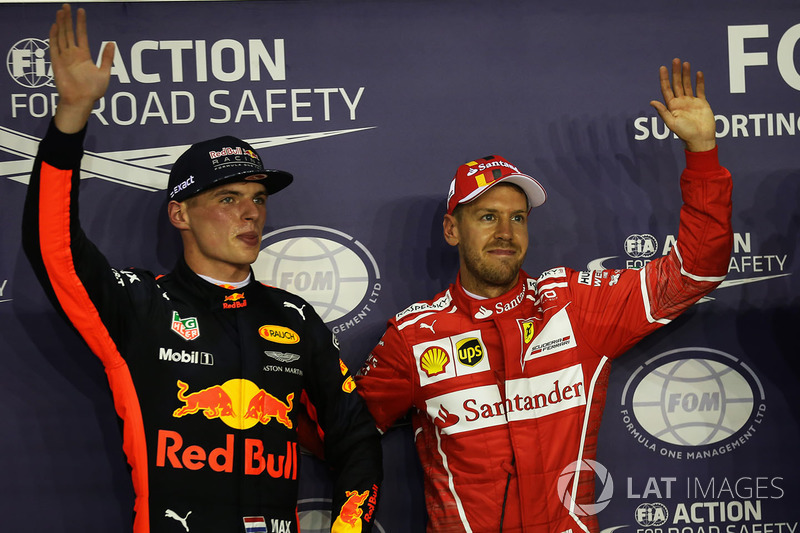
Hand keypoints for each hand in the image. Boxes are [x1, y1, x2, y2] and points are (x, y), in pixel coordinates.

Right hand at [50, 4, 114, 132]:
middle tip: (66, 6)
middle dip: (68, 19)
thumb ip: (107, 58)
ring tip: (61, 11)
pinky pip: (54, 47)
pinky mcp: (57, 62)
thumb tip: (111, 43)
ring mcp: (64, 57)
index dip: (81, 23)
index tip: (81, 11)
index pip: (81, 35)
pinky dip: (54, 36)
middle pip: (69, 33)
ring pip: (61, 37)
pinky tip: (55, 26)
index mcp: (84, 56)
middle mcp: (73, 55)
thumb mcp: (104, 72)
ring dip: (61, 24)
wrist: (81, 101)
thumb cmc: (92, 91)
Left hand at [650, 58, 716, 151]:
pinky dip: (699, 82)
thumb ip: (663, 112)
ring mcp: (691, 102)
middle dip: (676, 72)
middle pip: (677, 84)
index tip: (662, 68)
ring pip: (688, 85)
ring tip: (685, 63)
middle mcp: (680, 102)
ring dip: (686, 74)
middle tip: (675, 60)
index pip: (666, 89)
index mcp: (672, 106)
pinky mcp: (702, 103)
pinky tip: (698, 73)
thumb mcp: (671, 123)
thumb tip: (652, 102)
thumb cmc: (685, 133)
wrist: (701, 139)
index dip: (664, 79)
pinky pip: (700, 90)